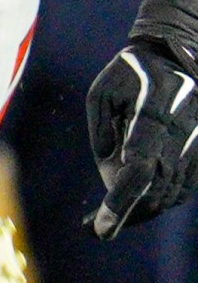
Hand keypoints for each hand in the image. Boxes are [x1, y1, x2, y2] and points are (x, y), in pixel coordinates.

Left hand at [88, 38, 197, 237]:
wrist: (179, 54)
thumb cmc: (130, 75)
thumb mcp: (102, 95)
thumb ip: (104, 135)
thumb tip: (112, 179)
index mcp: (155, 113)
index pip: (139, 169)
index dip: (120, 202)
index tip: (101, 228)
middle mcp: (184, 129)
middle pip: (157, 188)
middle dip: (126, 214)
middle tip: (96, 227)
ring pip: (173, 192)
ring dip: (142, 211)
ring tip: (110, 217)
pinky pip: (185, 186)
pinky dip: (161, 200)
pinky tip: (136, 202)